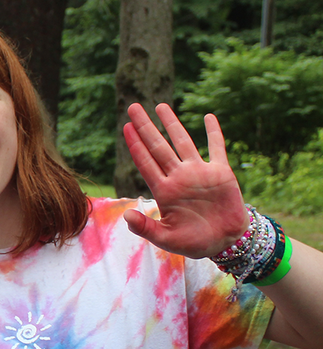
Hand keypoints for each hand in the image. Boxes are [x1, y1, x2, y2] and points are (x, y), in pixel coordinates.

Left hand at [123, 103, 248, 257]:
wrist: (224, 242)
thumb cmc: (193, 242)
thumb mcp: (166, 238)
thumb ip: (146, 228)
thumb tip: (126, 215)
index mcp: (164, 191)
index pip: (145, 163)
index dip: (135, 145)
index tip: (125, 127)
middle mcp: (178, 177)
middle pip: (158, 146)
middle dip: (145, 127)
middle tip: (133, 107)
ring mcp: (199, 173)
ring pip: (182, 142)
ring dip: (172, 124)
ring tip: (160, 106)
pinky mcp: (220, 173)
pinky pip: (216, 148)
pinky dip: (213, 133)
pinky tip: (207, 117)